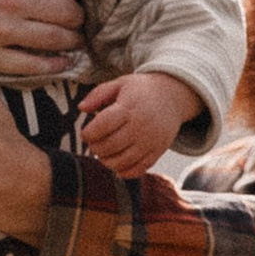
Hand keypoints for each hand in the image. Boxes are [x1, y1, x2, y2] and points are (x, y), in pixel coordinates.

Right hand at [0, 0, 85, 88]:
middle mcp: (12, 0)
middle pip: (68, 11)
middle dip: (77, 15)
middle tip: (79, 18)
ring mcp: (4, 32)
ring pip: (58, 38)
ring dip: (71, 40)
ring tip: (74, 39)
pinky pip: (36, 65)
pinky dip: (55, 65)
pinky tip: (62, 62)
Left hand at [76, 69, 204, 176]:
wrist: (173, 98)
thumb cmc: (141, 91)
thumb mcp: (120, 84)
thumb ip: (98, 94)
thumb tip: (81, 108)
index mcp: (129, 107)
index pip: (103, 125)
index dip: (89, 133)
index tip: (86, 133)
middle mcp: (141, 126)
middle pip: (110, 146)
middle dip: (95, 147)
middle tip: (93, 143)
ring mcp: (150, 141)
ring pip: (122, 162)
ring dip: (106, 161)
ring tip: (103, 153)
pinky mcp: (157, 152)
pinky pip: (138, 170)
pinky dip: (123, 171)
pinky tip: (117, 163)